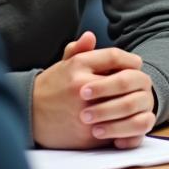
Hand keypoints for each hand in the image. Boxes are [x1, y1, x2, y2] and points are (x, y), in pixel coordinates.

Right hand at [32, 32, 156, 149]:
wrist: (29, 115)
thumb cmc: (51, 87)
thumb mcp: (63, 64)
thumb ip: (79, 49)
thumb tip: (91, 36)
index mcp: (78, 65)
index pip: (115, 56)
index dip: (130, 60)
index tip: (136, 65)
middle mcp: (82, 86)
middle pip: (124, 80)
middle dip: (135, 82)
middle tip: (140, 83)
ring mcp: (85, 111)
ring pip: (124, 104)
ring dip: (132, 102)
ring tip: (134, 100)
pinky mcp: (87, 133)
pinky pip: (116, 127)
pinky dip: (124, 123)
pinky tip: (126, 119)